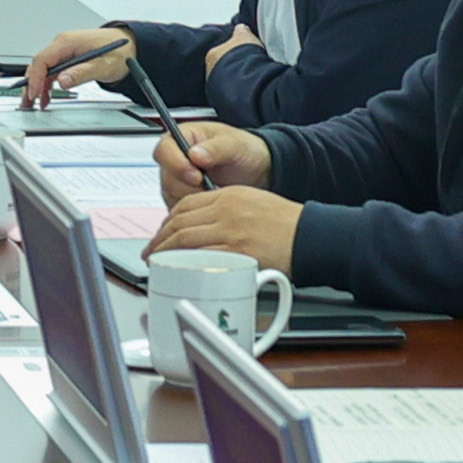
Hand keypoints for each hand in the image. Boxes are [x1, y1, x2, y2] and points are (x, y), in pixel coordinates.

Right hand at [20, 26, 133, 109]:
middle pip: (38, 65)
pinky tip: (46, 97)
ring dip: (37, 86)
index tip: (34, 94)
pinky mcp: (67, 58)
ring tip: (33, 104)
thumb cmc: (118, 51)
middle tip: (27, 103)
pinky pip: (51, 71)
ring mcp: (64, 51)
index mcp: (67, 42)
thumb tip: (62, 81)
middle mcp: (62, 44)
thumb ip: (82, 73)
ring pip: (42, 69)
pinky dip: (46, 84)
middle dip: (31, 85)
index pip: (42, 60)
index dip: (35, 78)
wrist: (129, 46)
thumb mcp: (103, 65)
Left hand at [150, 182, 300, 267]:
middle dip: (160, 238)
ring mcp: (229, 228)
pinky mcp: (236, 249)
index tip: (162, 232)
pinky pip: (200, 254)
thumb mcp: (253, 204)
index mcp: (229, 194)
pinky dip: (183, 262)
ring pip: (184, 237)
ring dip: (165, 251)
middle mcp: (226, 208)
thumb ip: (227, 211)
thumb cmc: (286, 224)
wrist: (310, 234)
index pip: (187, 204)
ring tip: (157, 261)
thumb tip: (205, 227)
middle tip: (152, 250)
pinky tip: (177, 268)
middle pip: (180, 220)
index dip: (168, 220)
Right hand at [153, 122, 262, 201]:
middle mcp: (175, 158)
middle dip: (188, 186)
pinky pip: (179, 208)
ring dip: (194, 197)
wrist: (255, 170)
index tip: (196, 175)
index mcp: (182, 137)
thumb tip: (194, 154)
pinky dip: (196, 208)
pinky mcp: (181, 197)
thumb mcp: (234, 144)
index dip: (176, 164)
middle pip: (166, 176)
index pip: (164, 150)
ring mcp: (176, 179)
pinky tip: (213, 200)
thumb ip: (215, 148)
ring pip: (171, 195)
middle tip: (211, 187)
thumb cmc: (243, 150)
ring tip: (216, 190)